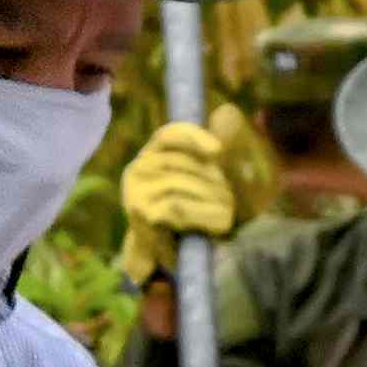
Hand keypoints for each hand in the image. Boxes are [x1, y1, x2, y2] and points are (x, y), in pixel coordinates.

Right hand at [115, 113, 261, 247]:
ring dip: (213, 199)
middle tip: (231, 197)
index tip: (218, 150)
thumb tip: (227, 112)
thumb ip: (218, 148)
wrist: (175, 255)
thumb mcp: (208, 178)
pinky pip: (178, 207)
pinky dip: (204, 215)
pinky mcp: (141, 214)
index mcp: (153, 154)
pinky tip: (220, 223)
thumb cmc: (196, 211)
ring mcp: (136, 192)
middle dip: (214, 179)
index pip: (169, 135)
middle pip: (183, 163)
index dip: (194, 137)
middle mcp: (138, 169)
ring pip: (182, 185)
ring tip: (228, 212)